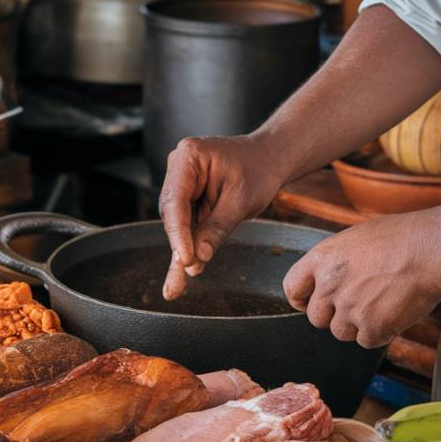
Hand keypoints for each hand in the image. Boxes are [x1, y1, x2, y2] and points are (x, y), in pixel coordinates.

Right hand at [159, 135, 283, 299]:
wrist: (268, 160)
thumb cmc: (258, 170)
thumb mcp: (241, 200)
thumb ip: (217, 228)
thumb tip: (198, 257)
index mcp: (189, 157)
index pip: (176, 201)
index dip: (179, 233)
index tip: (185, 259)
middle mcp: (179, 168)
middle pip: (172, 213)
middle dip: (181, 244)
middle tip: (189, 271)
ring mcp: (181, 184)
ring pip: (177, 224)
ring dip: (182, 250)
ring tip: (178, 284)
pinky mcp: (187, 200)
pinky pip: (186, 227)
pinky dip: (187, 248)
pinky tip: (177, 277)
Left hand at [282, 212, 440, 348]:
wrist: (433, 250)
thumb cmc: (400, 238)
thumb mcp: (354, 238)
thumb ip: (333, 262)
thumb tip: (324, 280)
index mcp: (321, 259)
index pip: (292, 289)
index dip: (302, 299)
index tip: (311, 302)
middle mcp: (329, 286)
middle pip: (316, 318)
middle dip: (334, 314)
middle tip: (359, 301)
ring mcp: (349, 308)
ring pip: (341, 332)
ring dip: (357, 324)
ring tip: (381, 302)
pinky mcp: (372, 327)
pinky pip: (367, 341)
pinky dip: (381, 332)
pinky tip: (394, 311)